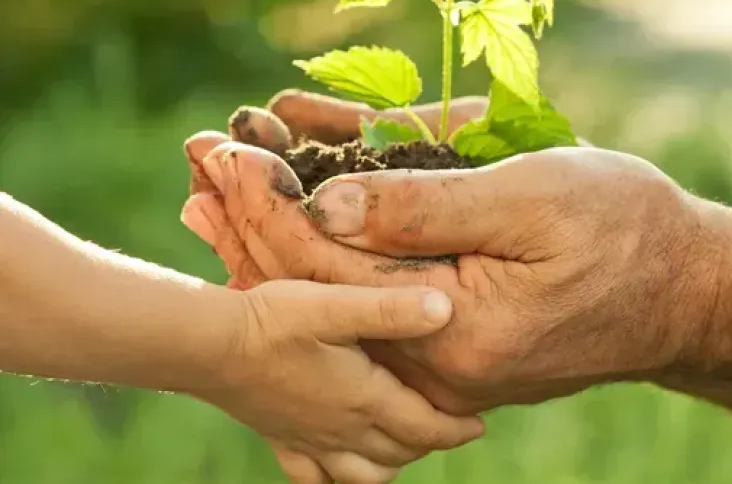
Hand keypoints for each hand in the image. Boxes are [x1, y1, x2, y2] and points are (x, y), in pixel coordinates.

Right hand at [0, 191, 480, 483]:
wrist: (211, 345)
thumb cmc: (274, 320)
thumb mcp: (335, 306)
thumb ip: (391, 309)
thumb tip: (446, 310)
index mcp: (363, 398)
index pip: (425, 426)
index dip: (456, 427)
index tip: (479, 422)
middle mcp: (342, 428)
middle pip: (401, 450)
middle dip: (430, 441)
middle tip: (450, 425)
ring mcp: (310, 439)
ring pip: (364, 472)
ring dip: (392, 461)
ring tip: (406, 443)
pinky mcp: (282, 438)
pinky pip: (316, 476)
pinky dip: (338, 478)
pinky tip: (341, 467)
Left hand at [181, 91, 709, 414]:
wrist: (683, 291)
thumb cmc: (623, 232)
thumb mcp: (530, 200)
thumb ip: (426, 208)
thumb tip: (328, 204)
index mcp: (451, 333)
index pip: (330, 272)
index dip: (271, 206)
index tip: (223, 153)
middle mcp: (432, 359)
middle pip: (317, 292)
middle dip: (255, 222)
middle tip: (201, 165)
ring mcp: (438, 356)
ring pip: (335, 297)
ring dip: (278, 238)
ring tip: (219, 192)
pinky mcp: (449, 340)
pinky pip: (369, 297)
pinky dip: (327, 255)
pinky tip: (292, 219)